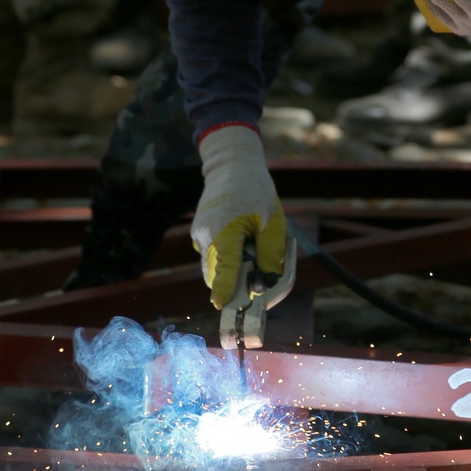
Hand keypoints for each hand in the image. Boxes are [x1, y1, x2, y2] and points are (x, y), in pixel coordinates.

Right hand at [192, 124, 285, 308]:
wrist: (232, 163)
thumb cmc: (256, 190)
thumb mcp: (272, 223)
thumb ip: (270, 256)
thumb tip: (265, 287)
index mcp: (224, 231)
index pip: (224, 272)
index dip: (227, 292)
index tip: (224, 307)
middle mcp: (205, 236)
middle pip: (217, 277)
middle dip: (235, 285)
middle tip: (259, 275)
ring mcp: (198, 235)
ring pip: (213, 269)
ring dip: (231, 272)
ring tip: (252, 249)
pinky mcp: (198, 233)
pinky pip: (212, 257)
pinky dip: (226, 259)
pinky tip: (242, 240)